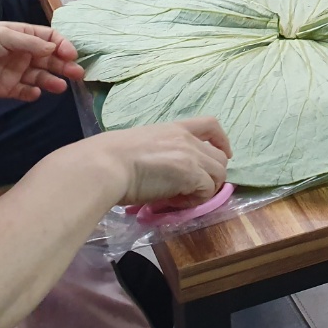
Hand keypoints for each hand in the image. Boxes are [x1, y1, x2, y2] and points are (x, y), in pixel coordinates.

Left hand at [0, 23, 85, 99]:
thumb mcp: (3, 35)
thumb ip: (30, 43)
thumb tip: (55, 48)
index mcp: (22, 35)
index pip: (50, 38)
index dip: (62, 45)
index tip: (70, 55)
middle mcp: (22, 53)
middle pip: (49, 59)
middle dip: (63, 65)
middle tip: (77, 74)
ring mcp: (15, 71)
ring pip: (40, 77)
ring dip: (51, 80)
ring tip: (60, 87)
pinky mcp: (6, 89)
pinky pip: (25, 92)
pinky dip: (32, 93)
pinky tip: (35, 93)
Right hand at [76, 118, 231, 206]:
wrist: (104, 166)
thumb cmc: (110, 158)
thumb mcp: (140, 147)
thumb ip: (160, 156)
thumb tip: (162, 178)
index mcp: (173, 128)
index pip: (210, 124)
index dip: (222, 141)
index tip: (223, 154)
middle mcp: (186, 139)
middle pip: (220, 158)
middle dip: (212, 177)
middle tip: (190, 191)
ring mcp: (190, 155)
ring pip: (219, 175)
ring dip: (205, 191)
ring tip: (180, 199)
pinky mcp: (190, 174)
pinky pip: (207, 191)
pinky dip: (195, 201)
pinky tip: (174, 203)